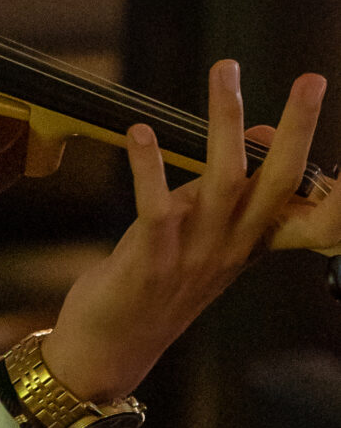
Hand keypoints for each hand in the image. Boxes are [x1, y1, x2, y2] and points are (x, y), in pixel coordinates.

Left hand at [43, 59, 331, 400]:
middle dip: (298, 129)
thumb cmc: (154, 289)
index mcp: (247, 243)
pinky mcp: (150, 261)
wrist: (111, 353)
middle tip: (312, 81)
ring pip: (223, 181)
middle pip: (276, 181)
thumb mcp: (205, 241)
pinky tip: (140, 132)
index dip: (316, 161)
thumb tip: (257, 133)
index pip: (299, 201)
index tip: (314, 101)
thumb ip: (230, 194)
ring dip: (225, 124)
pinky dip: (149, 167)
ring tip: (227, 75)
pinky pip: (156, 207)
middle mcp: (230, 247)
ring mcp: (194, 255)